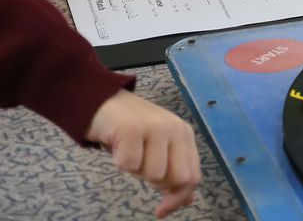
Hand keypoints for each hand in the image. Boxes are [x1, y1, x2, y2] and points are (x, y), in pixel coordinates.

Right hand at [85, 90, 200, 217]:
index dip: (178, 199)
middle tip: (139, 165)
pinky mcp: (132, 129)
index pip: (193, 177)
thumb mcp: (158, 149)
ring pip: (152, 174)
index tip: (161, 211)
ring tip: (129, 151)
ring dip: (135, 170)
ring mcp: (155, 127)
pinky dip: (119, 161)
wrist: (101, 101)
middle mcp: (175, 129)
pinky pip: (129, 165)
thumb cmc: (130, 130)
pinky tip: (117, 145)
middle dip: (156, 183)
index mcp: (184, 135)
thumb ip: (174, 169)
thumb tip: (188, 199)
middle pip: (177, 179)